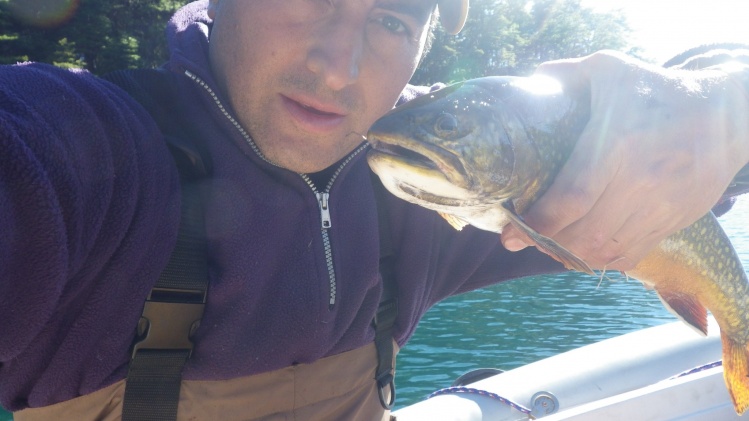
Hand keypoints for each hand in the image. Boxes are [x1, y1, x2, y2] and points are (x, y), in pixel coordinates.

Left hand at [501, 50, 748, 270]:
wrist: (727, 114)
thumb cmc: (659, 90)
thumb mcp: (612, 69)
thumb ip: (569, 74)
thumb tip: (534, 79)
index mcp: (618, 144)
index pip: (572, 198)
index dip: (537, 223)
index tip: (508, 235)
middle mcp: (640, 182)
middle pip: (585, 233)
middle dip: (546, 243)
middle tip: (523, 240)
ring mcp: (660, 206)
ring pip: (606, 249)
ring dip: (570, 255)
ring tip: (548, 246)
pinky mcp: (674, 221)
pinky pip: (631, 255)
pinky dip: (601, 260)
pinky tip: (582, 251)